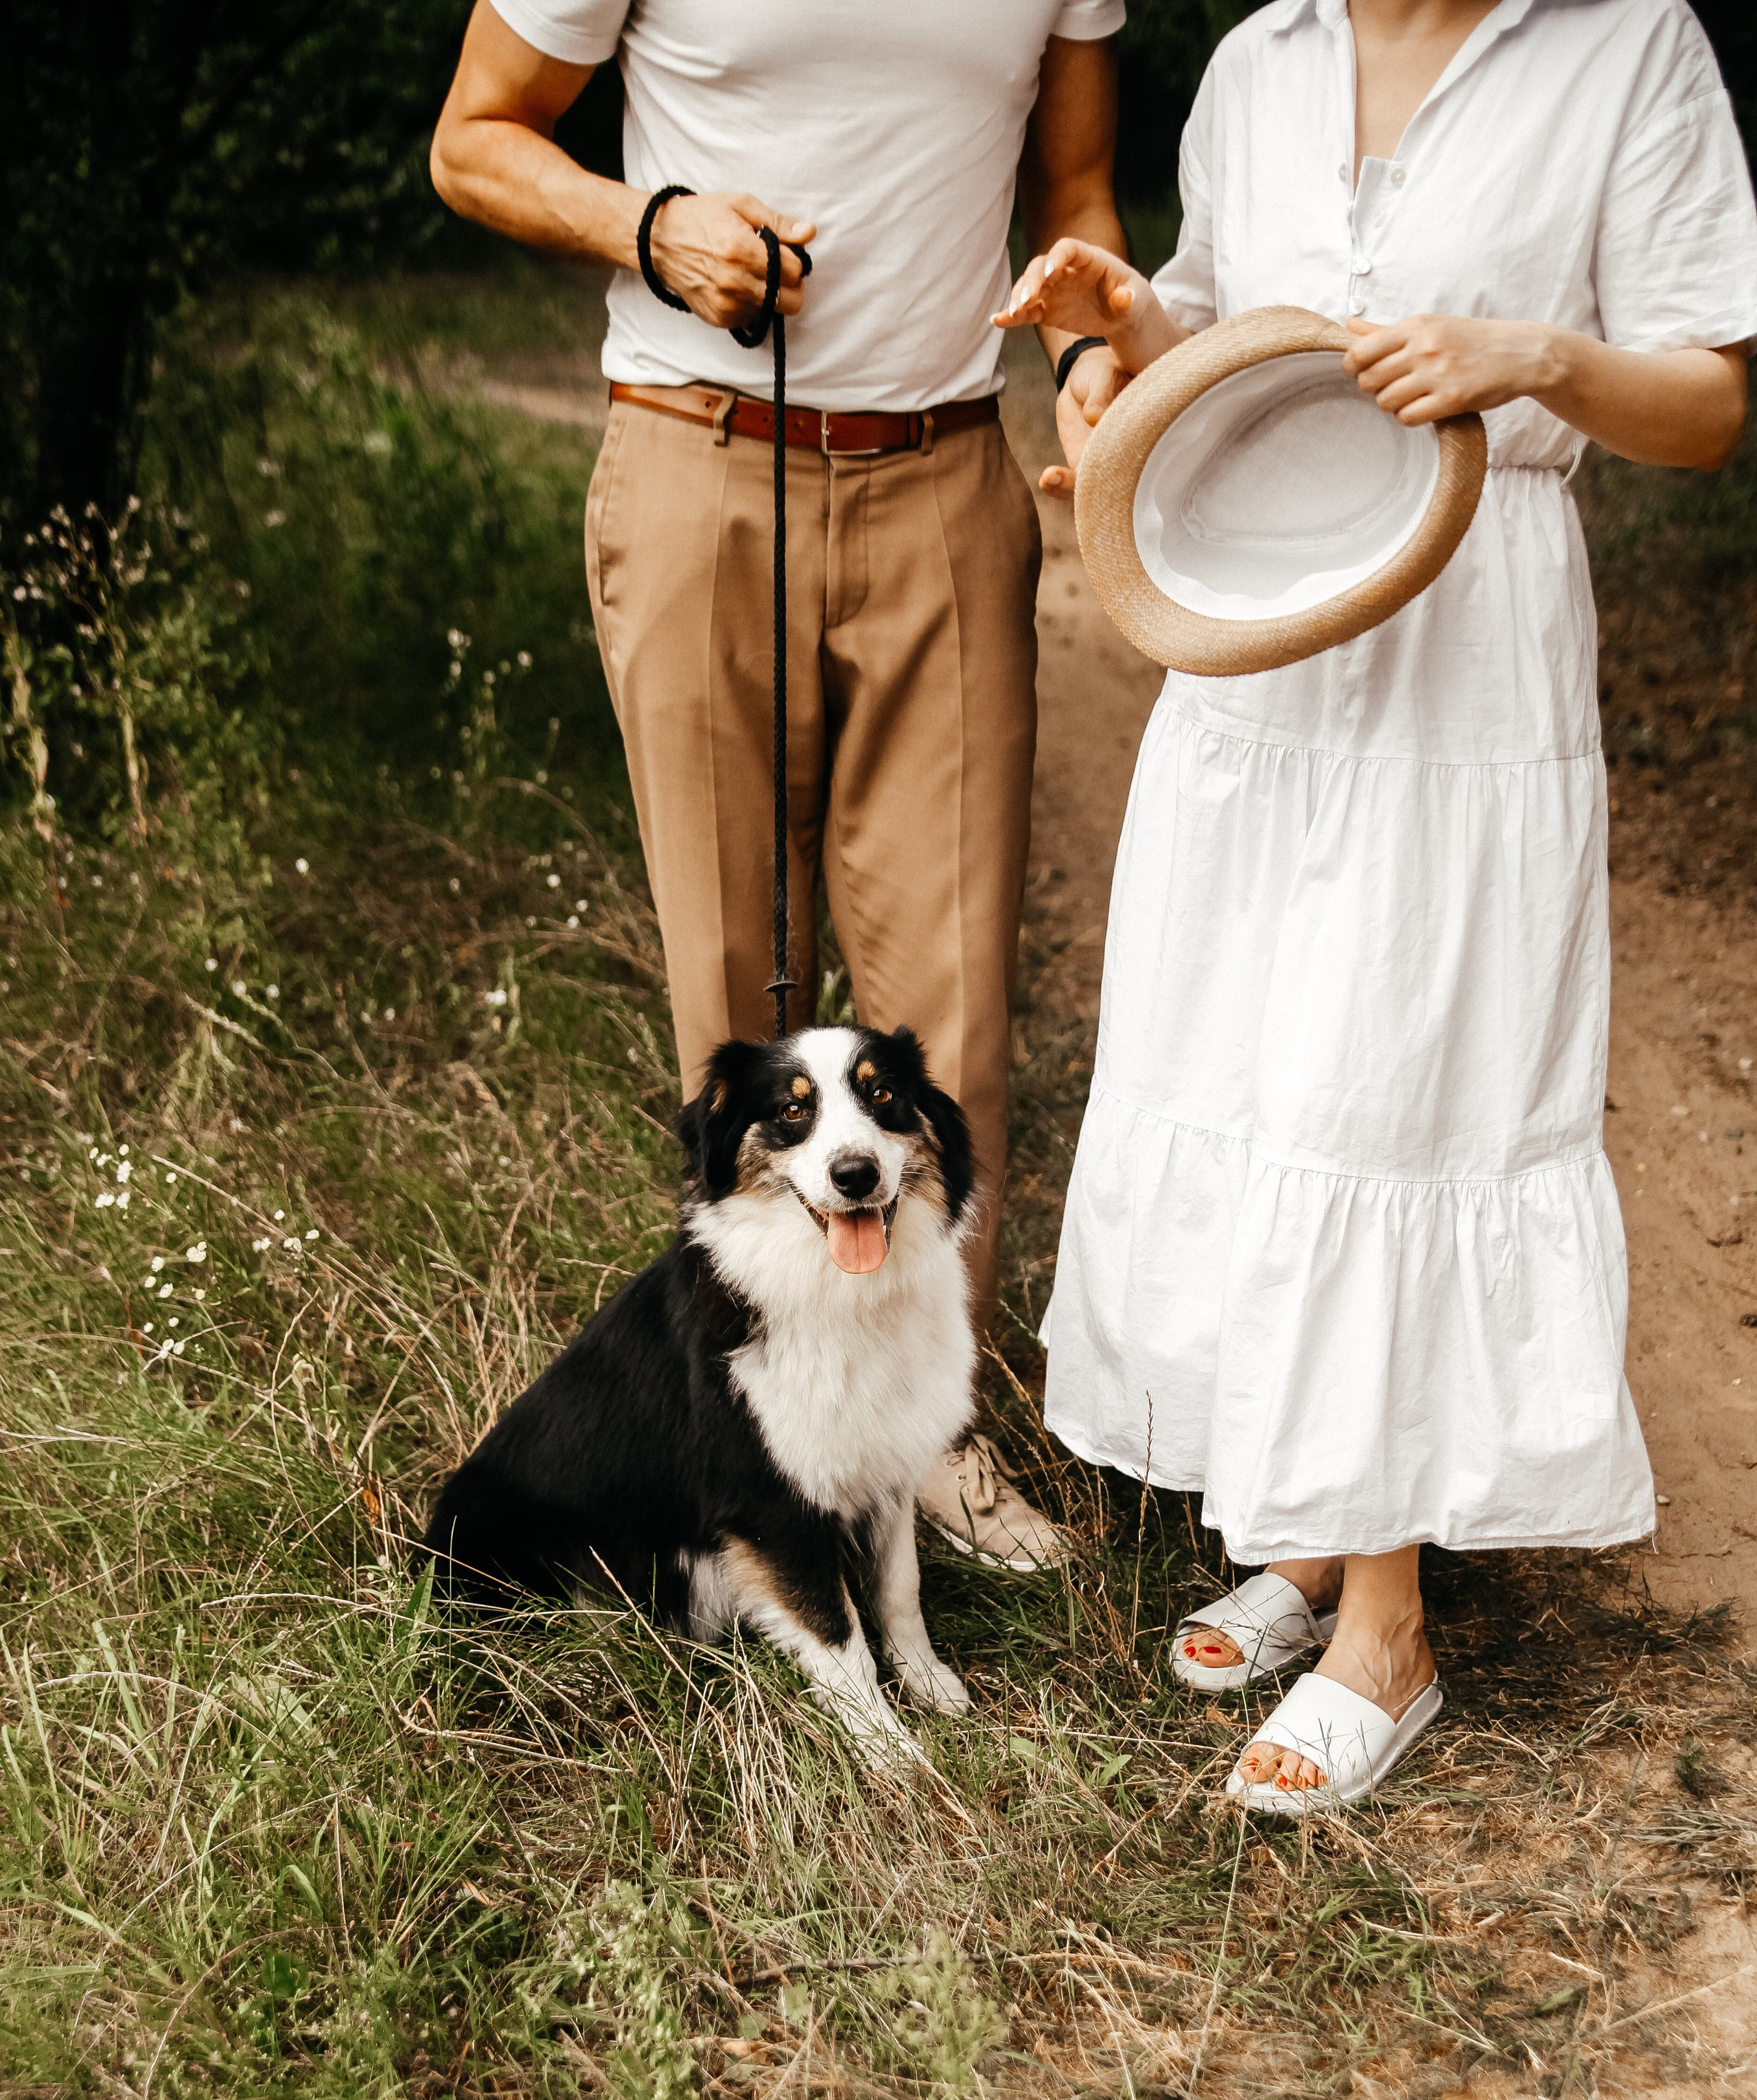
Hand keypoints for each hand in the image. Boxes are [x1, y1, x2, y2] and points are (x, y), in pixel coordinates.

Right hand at [646, 191, 815, 331]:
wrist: (660, 240)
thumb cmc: (702, 217)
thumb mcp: (741, 206)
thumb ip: (778, 223)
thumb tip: (809, 233)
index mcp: (743, 251)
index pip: (795, 271)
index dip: (794, 260)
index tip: (782, 252)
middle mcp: (735, 283)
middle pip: (791, 302)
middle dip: (790, 285)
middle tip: (776, 269)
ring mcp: (726, 304)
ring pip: (772, 311)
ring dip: (768, 294)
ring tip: (749, 272)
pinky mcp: (718, 318)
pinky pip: (751, 318)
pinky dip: (750, 304)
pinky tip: (735, 285)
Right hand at [993, 238, 1174, 374]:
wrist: (1123, 316)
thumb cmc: (1132, 301)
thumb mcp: (1137, 300)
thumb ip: (1130, 299)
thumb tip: (1123, 298)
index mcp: (1089, 259)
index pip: (1067, 249)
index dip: (1057, 257)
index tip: (1050, 271)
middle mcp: (1066, 271)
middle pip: (1041, 267)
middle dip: (1031, 280)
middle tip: (1025, 299)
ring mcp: (1054, 289)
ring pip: (1029, 287)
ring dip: (1018, 298)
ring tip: (1013, 313)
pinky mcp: (1047, 309)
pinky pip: (1027, 311)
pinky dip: (1013, 316)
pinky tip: (998, 321)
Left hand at [1042, 345, 1131, 499]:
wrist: (1087, 376)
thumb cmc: (1103, 371)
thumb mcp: (1102, 376)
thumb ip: (1100, 394)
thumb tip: (1094, 416)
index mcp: (1142, 431)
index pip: (1142, 456)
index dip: (1130, 467)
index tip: (1108, 465)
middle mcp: (1126, 452)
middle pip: (1119, 480)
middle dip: (1099, 486)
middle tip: (1073, 478)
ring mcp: (1104, 462)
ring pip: (1094, 486)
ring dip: (1071, 487)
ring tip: (1050, 477)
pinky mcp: (1083, 463)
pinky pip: (1073, 480)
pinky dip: (1058, 484)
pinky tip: (1045, 480)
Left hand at [1343, 313, 1561, 423]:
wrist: (1519, 353)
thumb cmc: (1470, 340)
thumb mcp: (1430, 325)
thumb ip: (1387, 330)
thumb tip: (1349, 325)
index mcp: (1416, 327)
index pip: (1360, 352)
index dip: (1353, 368)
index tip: (1362, 372)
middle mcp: (1424, 348)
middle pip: (1369, 380)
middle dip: (1373, 388)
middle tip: (1391, 386)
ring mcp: (1438, 374)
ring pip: (1386, 401)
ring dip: (1392, 404)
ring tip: (1409, 396)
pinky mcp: (1452, 398)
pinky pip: (1408, 417)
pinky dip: (1410, 417)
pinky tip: (1423, 407)